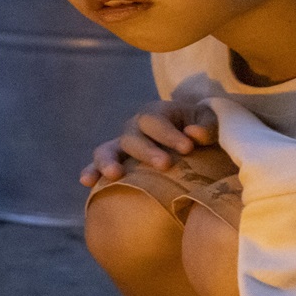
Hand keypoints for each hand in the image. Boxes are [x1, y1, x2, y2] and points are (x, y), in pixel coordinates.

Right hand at [80, 99, 218, 186]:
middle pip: (133, 136)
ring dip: (108, 161)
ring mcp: (122, 145)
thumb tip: (192, 135)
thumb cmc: (199, 130)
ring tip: (115, 174)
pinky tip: (88, 183)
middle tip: (165, 164)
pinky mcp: (116, 162)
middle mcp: (135, 127)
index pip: (157, 120)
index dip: (169, 134)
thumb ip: (206, 127)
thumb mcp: (208, 123)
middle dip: (147, 151)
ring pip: (107, 149)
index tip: (188, 148)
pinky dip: (91, 172)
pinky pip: (97, 166)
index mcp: (156, 113)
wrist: (190, 136)